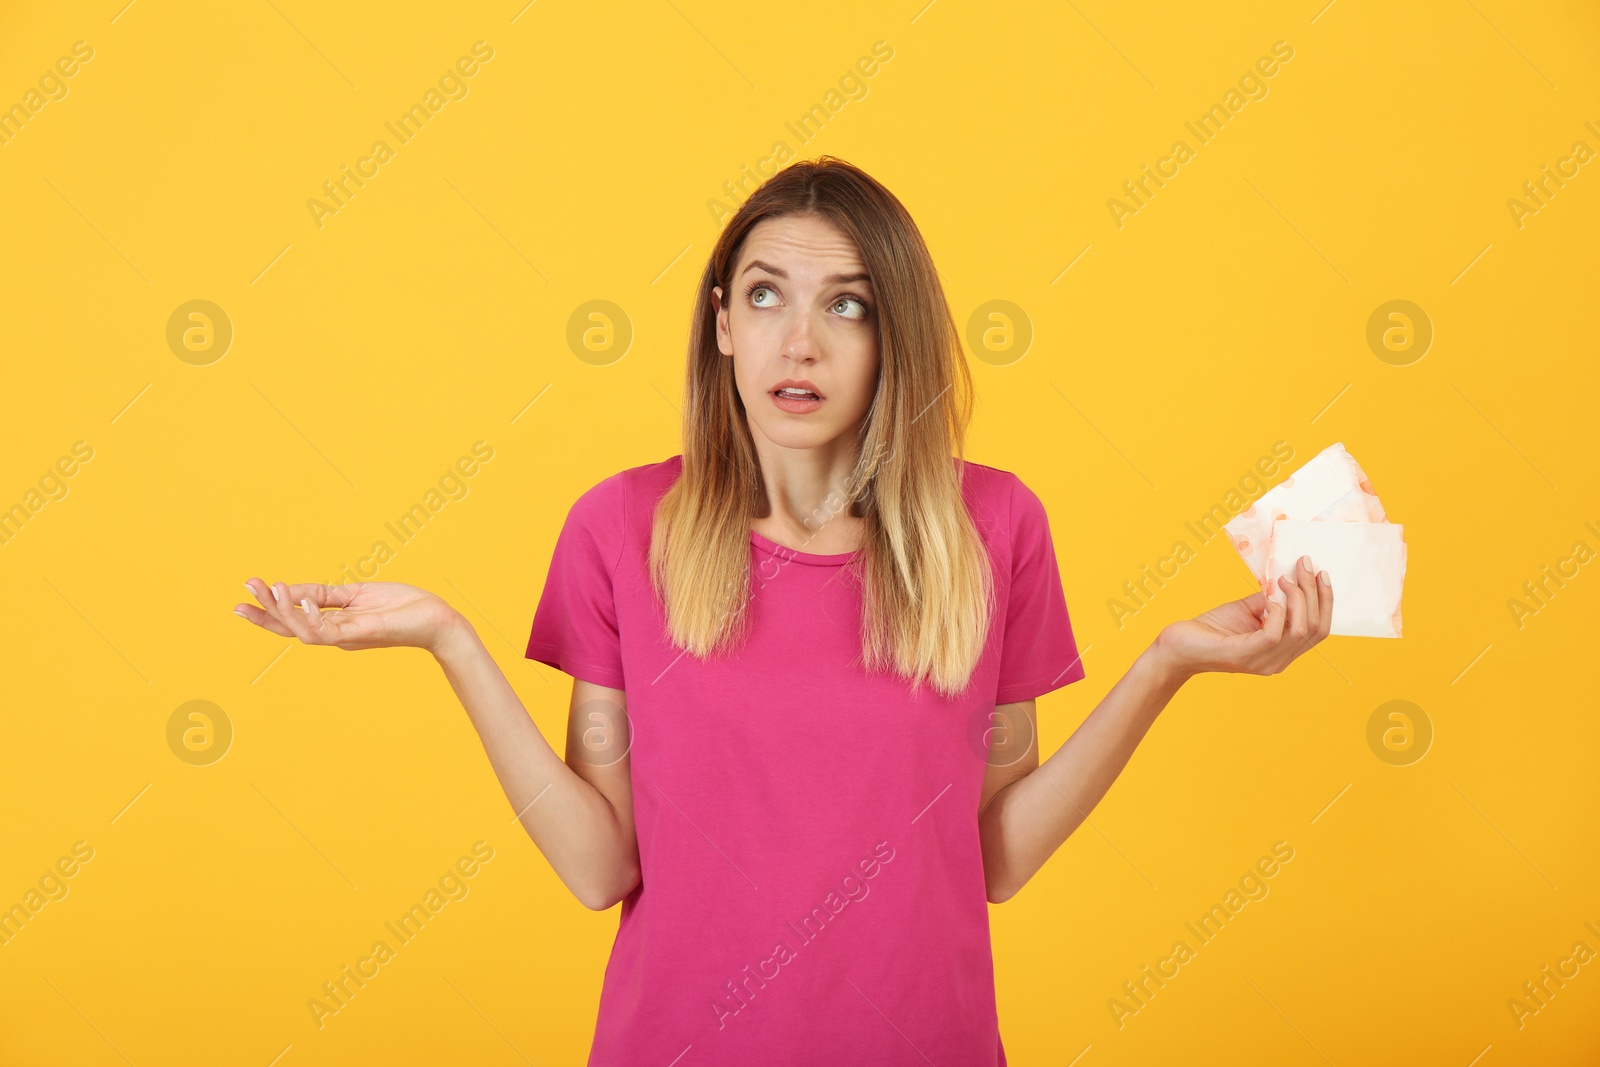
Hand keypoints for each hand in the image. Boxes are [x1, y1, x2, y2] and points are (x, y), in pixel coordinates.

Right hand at [235, 579, 465, 654]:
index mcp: (334, 625)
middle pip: (290, 630)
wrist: (437, 620)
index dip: (268, 610)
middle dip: (263, 616)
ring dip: (282, 612)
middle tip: (237, 601)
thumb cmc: (404, 606)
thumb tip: (292, 589)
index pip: (294, 620)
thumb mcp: (357, 593)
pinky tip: (299, 600)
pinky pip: (327, 631)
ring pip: (303, 632)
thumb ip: (325, 594)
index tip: (246, 594)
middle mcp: (336, 635)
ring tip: (268, 589)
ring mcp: (346, 637)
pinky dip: (310, 617)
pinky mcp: (360, 634)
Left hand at [1155, 555, 1332, 676]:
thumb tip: (1289, 577)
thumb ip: (1272, 599)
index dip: (1325, 601)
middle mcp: (1279, 661)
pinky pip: (1274, 634)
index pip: (1319, 629)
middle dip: (1314, 593)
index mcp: (1283, 652)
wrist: (1178, 646)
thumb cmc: (1213, 629)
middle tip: (1304, 565)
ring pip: (1300, 630)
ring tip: (1285, 578)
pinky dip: (1277, 611)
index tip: (1320, 573)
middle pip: (1315, 628)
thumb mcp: (1249, 609)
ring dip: (1298, 598)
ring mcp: (1263, 661)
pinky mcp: (1245, 655)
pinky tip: (1269, 597)